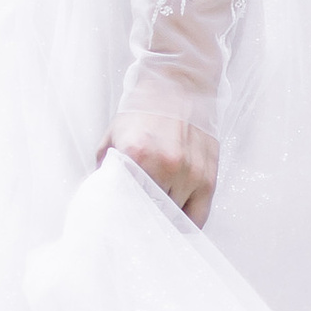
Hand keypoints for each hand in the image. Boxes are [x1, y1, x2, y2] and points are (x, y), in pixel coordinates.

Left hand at [102, 106, 217, 226]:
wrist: (179, 86)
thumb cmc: (143, 113)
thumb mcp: (112, 137)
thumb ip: (104, 170)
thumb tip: (101, 200)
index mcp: (137, 156)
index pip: (126, 206)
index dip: (122, 218)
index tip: (119, 222)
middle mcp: (165, 166)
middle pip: (150, 215)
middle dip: (142, 220)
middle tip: (135, 221)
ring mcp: (190, 173)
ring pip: (173, 219)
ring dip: (163, 220)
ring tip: (155, 215)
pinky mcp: (208, 178)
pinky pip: (197, 217)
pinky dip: (185, 223)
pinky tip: (175, 218)